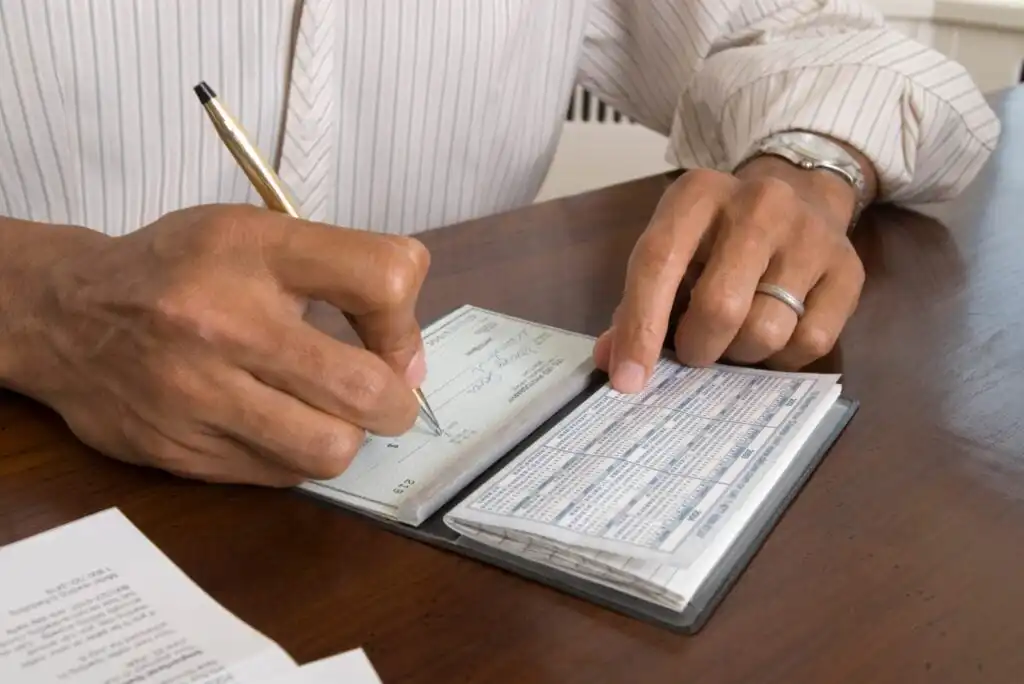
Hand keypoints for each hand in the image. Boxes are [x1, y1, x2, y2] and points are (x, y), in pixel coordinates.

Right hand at [25, 204, 429, 485]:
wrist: (64, 316)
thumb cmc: (178, 270)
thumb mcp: (256, 236)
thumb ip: (343, 275)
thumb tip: (408, 361)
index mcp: (253, 252)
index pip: (381, 278)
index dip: (405, 320)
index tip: (391, 338)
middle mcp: (223, 323)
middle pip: (366, 388)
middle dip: (396, 402)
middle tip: (384, 395)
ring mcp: (198, 396)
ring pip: (328, 448)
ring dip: (348, 435)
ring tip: (330, 413)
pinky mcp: (181, 453)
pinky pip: (282, 475)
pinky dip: (297, 455)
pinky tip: (278, 424)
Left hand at [594, 159, 867, 391]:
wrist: (803, 195)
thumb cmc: (718, 238)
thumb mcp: (672, 252)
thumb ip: (637, 305)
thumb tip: (614, 364)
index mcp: (697, 195)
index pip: (659, 264)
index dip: (640, 328)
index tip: (629, 379)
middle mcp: (758, 204)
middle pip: (719, 306)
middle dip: (698, 347)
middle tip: (695, 350)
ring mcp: (810, 234)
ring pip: (766, 331)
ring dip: (741, 353)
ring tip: (736, 334)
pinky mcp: (848, 269)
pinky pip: (809, 343)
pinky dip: (783, 357)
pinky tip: (775, 333)